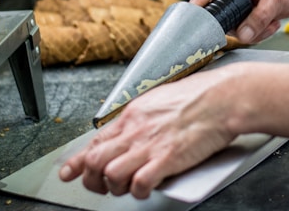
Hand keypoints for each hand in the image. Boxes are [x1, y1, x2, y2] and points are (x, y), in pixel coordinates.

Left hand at [59, 67, 238, 198]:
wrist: (220, 98)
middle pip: (95, 161)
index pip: (94, 141)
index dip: (77, 162)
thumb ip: (139, 118)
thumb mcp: (156, 100)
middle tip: (101, 186)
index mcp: (132, 115)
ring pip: (110, 174)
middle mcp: (135, 130)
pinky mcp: (167, 158)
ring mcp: (149, 145)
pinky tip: (146, 187)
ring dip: (116, 186)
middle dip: (92, 180)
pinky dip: (139, 191)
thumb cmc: (194, 96)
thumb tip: (130, 130)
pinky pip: (139, 183)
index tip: (67, 173)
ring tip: (128, 185)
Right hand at [190, 0, 288, 43]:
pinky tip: (272, 24)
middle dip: (233, 24)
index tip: (190, 15)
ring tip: (270, 24)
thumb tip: (242, 35)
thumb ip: (259, 18)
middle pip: (220, 9)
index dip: (198, 1)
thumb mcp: (279, 0)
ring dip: (251, 29)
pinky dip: (257, 30)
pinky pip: (243, 26)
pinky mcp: (246, 8)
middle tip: (249, 29)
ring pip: (233, 22)